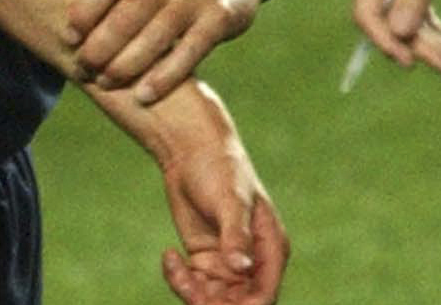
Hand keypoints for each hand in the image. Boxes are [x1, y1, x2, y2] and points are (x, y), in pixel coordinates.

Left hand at [65, 0, 259, 102]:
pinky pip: (190, 51)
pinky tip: (143, 95)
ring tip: (105, 82)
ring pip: (157, 34)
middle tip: (83, 68)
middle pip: (129, 12)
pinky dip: (164, 76)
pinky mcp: (220, 17)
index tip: (68, 36)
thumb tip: (67, 36)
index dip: (85, 7)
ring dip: (127, 64)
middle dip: (101, 44)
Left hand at [140, 81, 288, 303]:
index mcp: (271, 250)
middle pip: (238, 304)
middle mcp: (253, 262)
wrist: (191, 151)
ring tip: (173, 264)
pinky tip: (169, 255)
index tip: (210, 302)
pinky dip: (179, 279)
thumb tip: (241, 269)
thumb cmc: (220, 169)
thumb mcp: (230, 201)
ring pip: (213, 299)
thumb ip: (236, 236)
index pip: (263, 295)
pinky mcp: (205, 258)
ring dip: (191, 292)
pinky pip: (194, 285)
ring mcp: (228, 262)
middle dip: (211, 303)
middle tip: (187, 287)